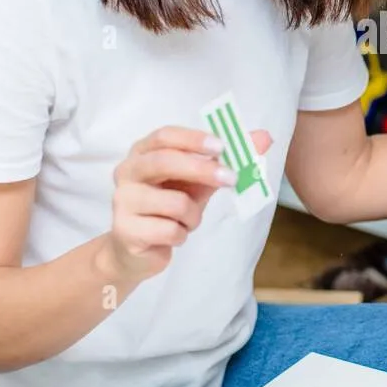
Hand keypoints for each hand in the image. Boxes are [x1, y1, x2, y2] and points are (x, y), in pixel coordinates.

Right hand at [103, 125, 272, 282]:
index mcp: (143, 152)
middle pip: (165, 162)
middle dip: (202, 170)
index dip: (194, 139)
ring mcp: (122, 201)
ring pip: (175, 202)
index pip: (165, 135)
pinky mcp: (125, 230)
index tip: (222, 147)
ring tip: (186, 221)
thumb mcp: (197, 181)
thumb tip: (264, 137)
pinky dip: (182, 235)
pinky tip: (172, 235)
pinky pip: (170, 230)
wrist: (137, 250)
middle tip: (231, 178)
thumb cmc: (168, 207)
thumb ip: (225, 160)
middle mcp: (127, 171)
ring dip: (193, 216)